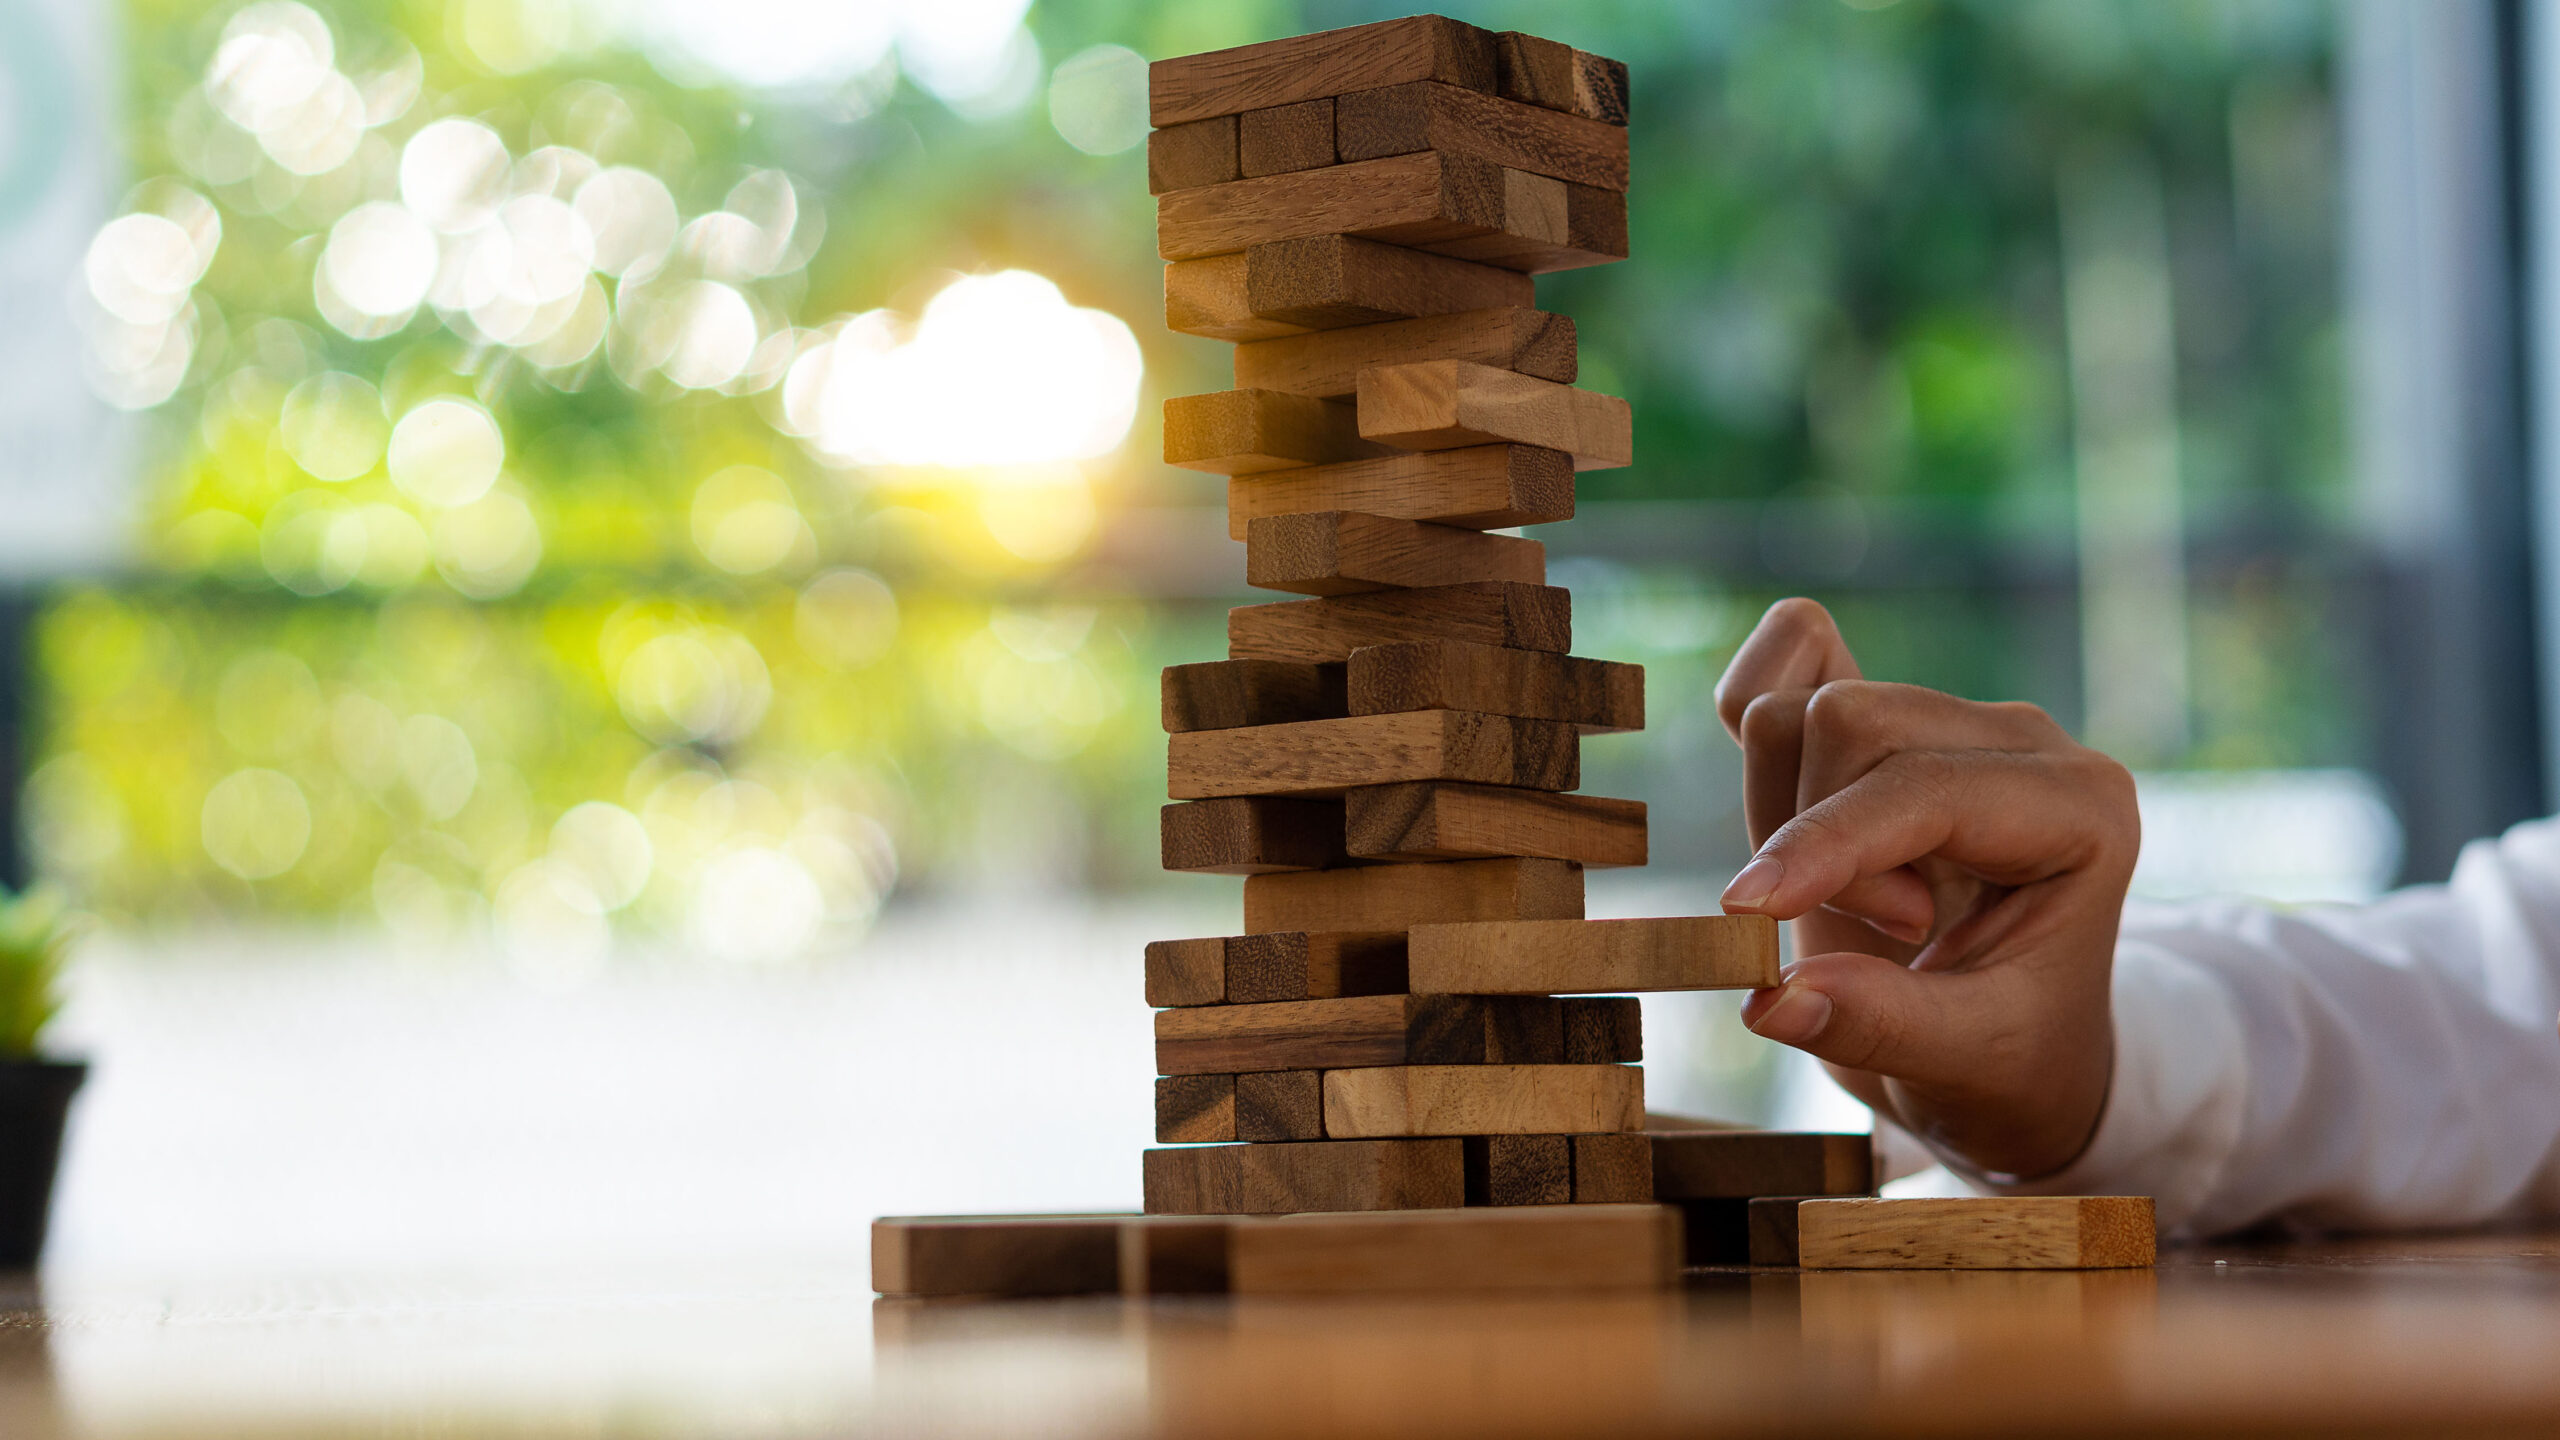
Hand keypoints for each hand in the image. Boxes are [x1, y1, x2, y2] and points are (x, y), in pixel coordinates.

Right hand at [1712, 598, 2138, 1179]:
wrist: (2013, 1046)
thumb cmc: (2010, 1054)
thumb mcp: (1966, 1062)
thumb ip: (1877, 1024)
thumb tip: (1770, 999)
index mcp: (2081, 808)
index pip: (1923, 785)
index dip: (1826, 842)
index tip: (1748, 910)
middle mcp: (2021, 739)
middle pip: (1850, 720)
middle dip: (1818, 836)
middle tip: (1886, 933)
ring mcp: (1949, 716)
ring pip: (1805, 705)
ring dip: (1789, 813)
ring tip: (1856, 898)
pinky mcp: (1886, 719)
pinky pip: (1794, 653)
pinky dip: (1756, 709)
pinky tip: (1781, 808)